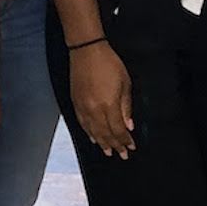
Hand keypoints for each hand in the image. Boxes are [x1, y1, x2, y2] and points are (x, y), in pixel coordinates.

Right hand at [69, 41, 134, 158]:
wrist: (86, 50)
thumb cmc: (108, 63)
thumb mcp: (124, 83)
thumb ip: (126, 106)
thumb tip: (129, 124)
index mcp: (109, 104)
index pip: (118, 129)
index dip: (125, 140)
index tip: (131, 147)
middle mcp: (94, 109)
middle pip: (105, 133)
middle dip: (115, 145)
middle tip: (121, 155)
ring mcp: (83, 106)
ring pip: (92, 131)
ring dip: (101, 142)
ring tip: (107, 151)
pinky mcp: (75, 102)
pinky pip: (82, 123)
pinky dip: (88, 132)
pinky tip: (93, 137)